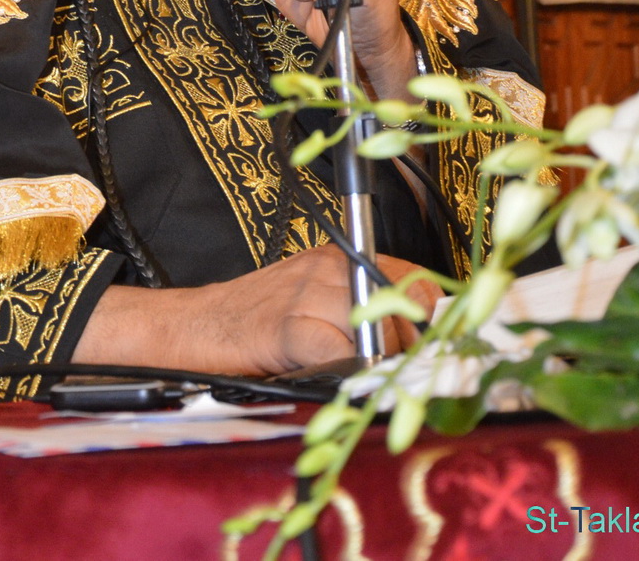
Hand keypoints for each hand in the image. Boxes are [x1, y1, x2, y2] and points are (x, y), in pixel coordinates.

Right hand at [74, 247, 441, 375]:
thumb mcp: (318, 300)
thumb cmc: (259, 321)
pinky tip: (337, 380)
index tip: (441, 348)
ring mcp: (310, 293)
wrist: (197, 326)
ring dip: (381, 364)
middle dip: (410, 350)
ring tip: (366, 381)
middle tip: (405, 377)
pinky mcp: (291, 327)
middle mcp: (332, 266)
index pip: (415, 279)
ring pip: (378, 331)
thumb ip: (366, 312)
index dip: (432, 318)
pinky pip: (343, 352)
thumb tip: (423, 341)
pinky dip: (350, 374)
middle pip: (403, 309)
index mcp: (343, 258)